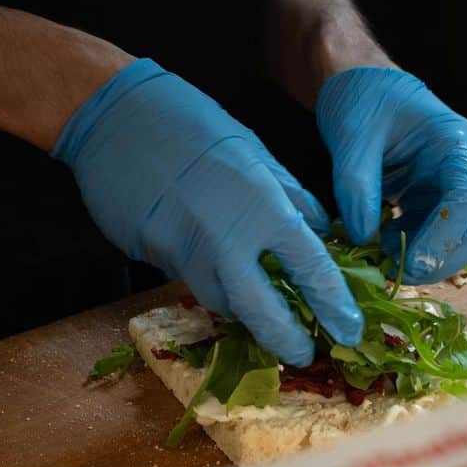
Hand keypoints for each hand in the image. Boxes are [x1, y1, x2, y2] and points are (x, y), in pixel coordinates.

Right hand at [53, 59, 362, 365]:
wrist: (117, 114)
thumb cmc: (194, 124)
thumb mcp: (257, 152)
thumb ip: (291, 197)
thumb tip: (320, 232)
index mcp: (263, 206)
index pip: (311, 268)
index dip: (334, 305)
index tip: (349, 330)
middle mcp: (226, 237)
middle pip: (261, 310)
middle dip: (286, 339)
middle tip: (304, 352)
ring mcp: (184, 251)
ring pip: (221, 302)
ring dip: (245, 312)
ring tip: (264, 314)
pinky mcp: (152, 256)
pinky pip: (189, 280)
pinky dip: (211, 282)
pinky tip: (217, 272)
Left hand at [316, 67, 466, 283]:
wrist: (364, 87)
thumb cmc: (365, 99)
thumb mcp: (352, 136)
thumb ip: (356, 187)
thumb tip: (363, 238)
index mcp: (457, 144)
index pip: (466, 197)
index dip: (443, 236)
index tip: (412, 262)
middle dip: (440, 259)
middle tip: (397, 274)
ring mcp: (453, 189)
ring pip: (457, 242)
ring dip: (423, 259)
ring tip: (379, 255)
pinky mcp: (434, 203)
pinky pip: (431, 238)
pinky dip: (409, 251)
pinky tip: (379, 245)